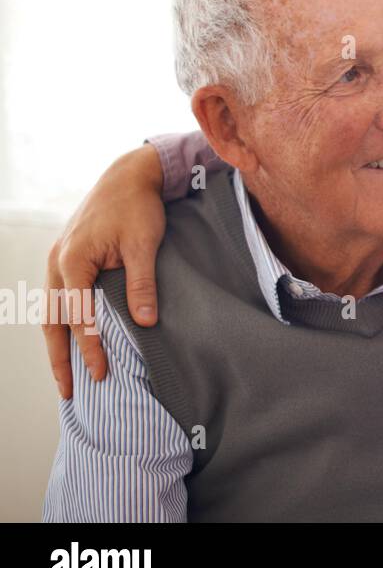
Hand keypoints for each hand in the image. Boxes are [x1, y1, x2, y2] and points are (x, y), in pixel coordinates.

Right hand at [43, 144, 165, 398]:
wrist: (130, 175)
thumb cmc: (139, 207)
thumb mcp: (144, 245)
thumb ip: (142, 284)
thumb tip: (146, 323)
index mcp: (73, 260)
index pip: (79, 316)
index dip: (89, 348)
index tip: (100, 374)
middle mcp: (57, 262)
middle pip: (53, 321)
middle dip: (61, 358)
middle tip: (69, 393)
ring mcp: (57, 259)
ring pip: (51, 311)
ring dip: (57, 344)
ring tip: (65, 376)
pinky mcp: (66, 256)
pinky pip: (58, 297)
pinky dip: (62, 322)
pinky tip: (71, 339)